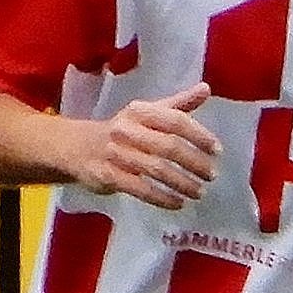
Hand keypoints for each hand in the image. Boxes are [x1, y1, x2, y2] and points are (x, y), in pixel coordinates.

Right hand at [60, 83, 220, 207]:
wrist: (75, 147)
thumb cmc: (122, 130)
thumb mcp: (146, 113)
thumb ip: (177, 105)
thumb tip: (206, 88)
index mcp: (139, 111)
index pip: (175, 121)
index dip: (199, 135)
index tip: (217, 150)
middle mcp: (127, 130)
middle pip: (168, 147)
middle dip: (194, 163)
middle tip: (212, 175)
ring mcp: (116, 154)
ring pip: (156, 170)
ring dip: (182, 183)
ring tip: (200, 192)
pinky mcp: (108, 176)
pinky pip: (140, 189)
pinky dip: (162, 198)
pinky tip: (178, 203)